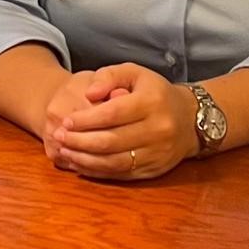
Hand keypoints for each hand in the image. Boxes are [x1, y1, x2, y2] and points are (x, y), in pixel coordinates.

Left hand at [52, 63, 198, 181]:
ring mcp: (156, 154)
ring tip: (64, 152)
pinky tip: (80, 164)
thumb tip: (89, 93)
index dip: (86, 119)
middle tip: (59, 137)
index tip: (66, 121)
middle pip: (111, 141)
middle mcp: (157, 130)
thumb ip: (110, 76)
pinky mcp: (153, 171)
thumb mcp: (135, 73)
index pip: (113, 114)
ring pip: (114, 162)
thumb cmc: (155, 92)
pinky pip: (120, 174)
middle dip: (80, 141)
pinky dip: (97, 171)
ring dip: (84, 159)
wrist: (190, 120)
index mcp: (152, 102)